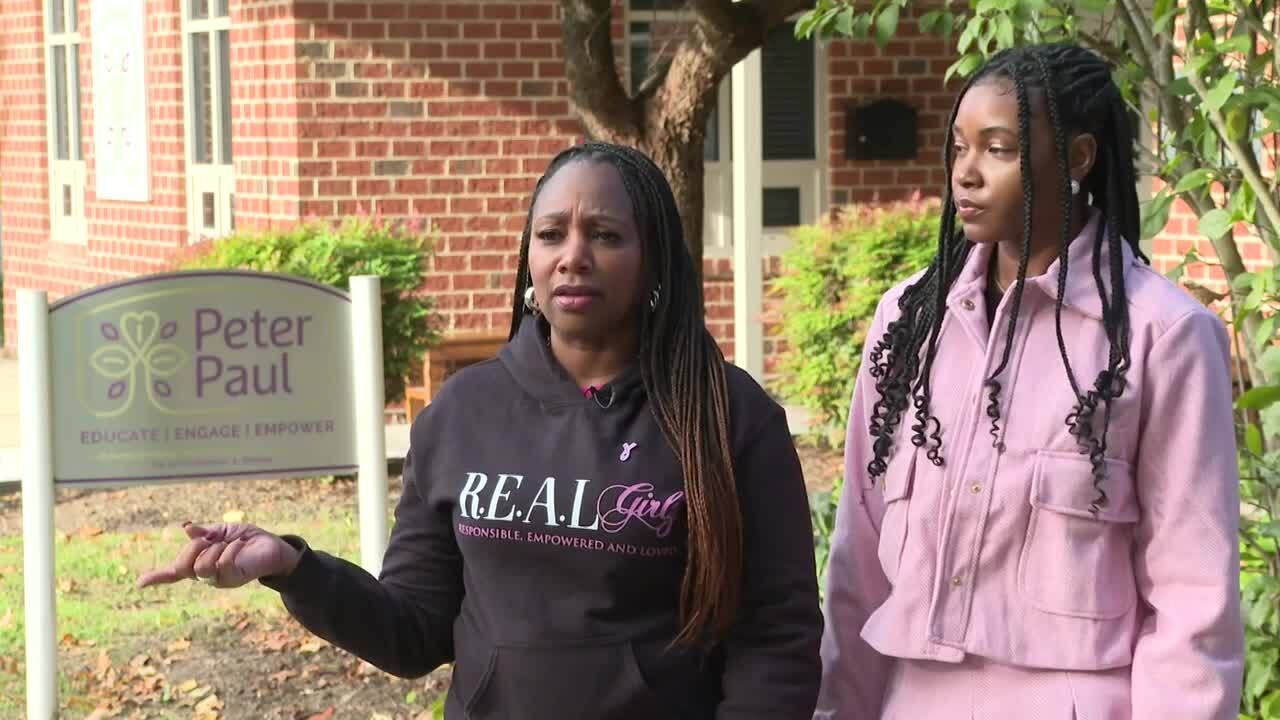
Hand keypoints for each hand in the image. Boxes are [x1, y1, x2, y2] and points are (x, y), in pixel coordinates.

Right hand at [137, 522, 301, 589]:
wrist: (273, 547)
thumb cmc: (247, 539)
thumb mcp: (223, 531)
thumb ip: (205, 533)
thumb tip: (186, 528)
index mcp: (199, 561)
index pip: (174, 572)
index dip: (157, 577)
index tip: (140, 583)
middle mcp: (205, 574)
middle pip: (182, 567)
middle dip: (192, 548)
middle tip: (209, 538)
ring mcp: (218, 579)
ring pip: (200, 568)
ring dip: (211, 550)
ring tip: (226, 543)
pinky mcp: (233, 579)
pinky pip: (222, 565)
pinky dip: (229, 550)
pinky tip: (240, 544)